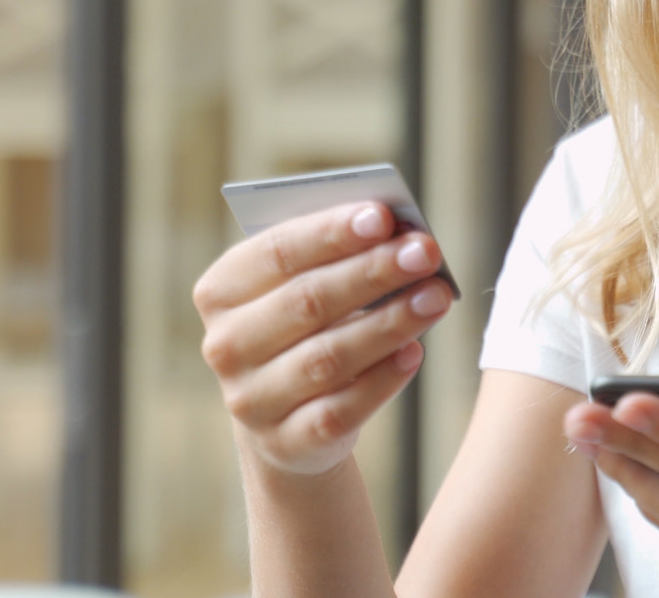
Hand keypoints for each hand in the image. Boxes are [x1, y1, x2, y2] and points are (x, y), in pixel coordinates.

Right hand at [193, 201, 453, 477]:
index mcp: (221, 291)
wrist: (286, 418)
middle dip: (373, 272)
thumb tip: (398, 232)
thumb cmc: (305, 328)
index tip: (384, 216)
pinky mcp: (286, 443)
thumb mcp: (307, 286)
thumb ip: (338, 257)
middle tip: (426, 251)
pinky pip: (341, 409)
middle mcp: (226, 346)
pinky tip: (414, 352)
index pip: (277, 252)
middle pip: (306, 301)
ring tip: (437, 297)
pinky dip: (382, 380)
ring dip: (389, 323)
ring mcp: (251, 400)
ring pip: (328, 357)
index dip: (331, 232)